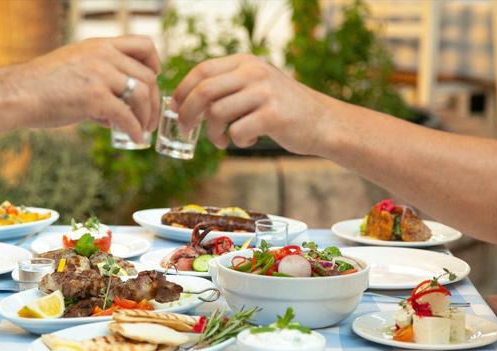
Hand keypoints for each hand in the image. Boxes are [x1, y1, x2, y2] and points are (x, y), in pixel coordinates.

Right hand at [17, 36, 160, 141]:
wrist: (18, 93)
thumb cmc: (41, 87)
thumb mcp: (73, 70)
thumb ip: (97, 84)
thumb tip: (113, 115)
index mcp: (99, 46)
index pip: (143, 46)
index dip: (155, 65)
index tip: (154, 83)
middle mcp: (104, 56)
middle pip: (147, 76)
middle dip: (154, 101)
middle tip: (150, 120)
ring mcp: (101, 75)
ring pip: (143, 95)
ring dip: (147, 117)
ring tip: (144, 131)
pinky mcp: (95, 97)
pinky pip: (126, 116)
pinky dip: (135, 130)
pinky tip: (135, 140)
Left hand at [172, 54, 332, 153]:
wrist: (322, 121)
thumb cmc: (281, 108)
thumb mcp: (255, 85)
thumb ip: (225, 87)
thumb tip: (183, 102)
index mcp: (245, 62)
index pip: (201, 70)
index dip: (182, 91)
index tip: (175, 108)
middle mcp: (253, 72)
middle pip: (203, 92)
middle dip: (187, 114)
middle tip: (186, 130)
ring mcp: (264, 92)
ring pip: (216, 114)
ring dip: (213, 134)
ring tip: (224, 140)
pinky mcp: (273, 115)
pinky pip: (237, 132)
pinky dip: (238, 142)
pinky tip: (250, 139)